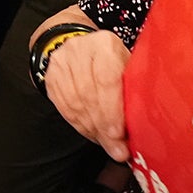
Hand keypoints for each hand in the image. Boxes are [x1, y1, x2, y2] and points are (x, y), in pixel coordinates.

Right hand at [43, 29, 131, 161]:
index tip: (119, 133)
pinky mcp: (51, 77)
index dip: (112, 109)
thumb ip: (134, 91)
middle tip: (117, 148)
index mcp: (104, 44)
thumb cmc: (114, 62)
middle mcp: (79, 50)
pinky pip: (64, 107)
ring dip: (93, 129)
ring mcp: (61, 63)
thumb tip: (142, 129)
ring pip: (75, 104)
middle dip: (104, 127)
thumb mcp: (130, 67)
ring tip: (108, 144)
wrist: (85, 48)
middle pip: (89, 94)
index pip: (106, 79)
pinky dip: (80, 125)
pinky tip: (93, 134)